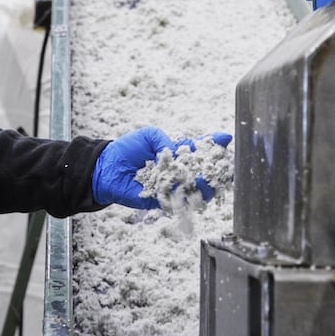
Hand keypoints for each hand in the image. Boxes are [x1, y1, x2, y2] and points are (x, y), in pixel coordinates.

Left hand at [92, 128, 232, 208]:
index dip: (214, 144)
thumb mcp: (149, 135)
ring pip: (195, 189)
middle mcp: (177, 171)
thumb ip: (166, 141)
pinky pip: (177, 200)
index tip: (227, 139)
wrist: (107, 168)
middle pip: (202, 171)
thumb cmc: (128, 149)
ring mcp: (171, 186)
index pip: (200, 149)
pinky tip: (191, 191)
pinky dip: (185, 197)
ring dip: (204, 185)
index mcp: (176, 153)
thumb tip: (177, 152)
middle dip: (215, 168)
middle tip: (223, 165)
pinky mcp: (161, 200)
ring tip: (208, 179)